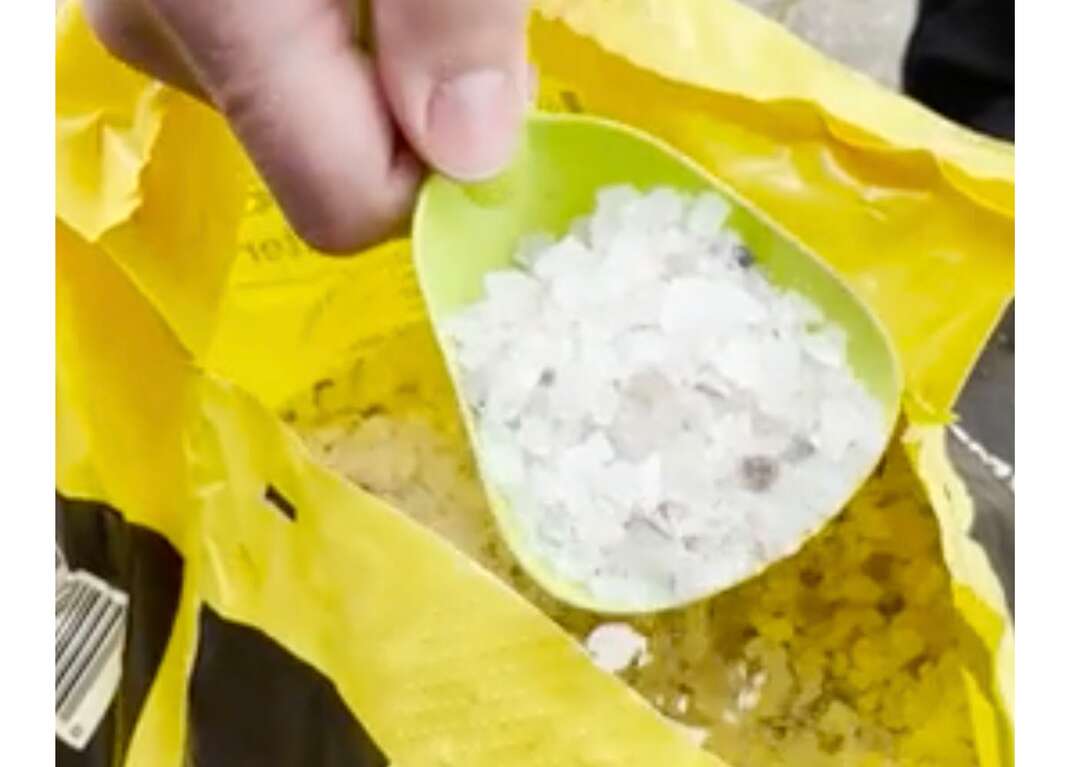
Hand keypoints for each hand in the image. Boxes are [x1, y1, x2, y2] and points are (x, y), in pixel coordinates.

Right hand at [84, 0, 529, 251]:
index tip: (499, 79)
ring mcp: (155, 15)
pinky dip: (340, 30)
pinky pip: (273, 62)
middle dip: (415, 107)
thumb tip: (470, 155)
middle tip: (445, 4)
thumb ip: (452, 17)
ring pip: (305, 112)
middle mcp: (160, 34)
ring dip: (384, 61)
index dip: (440, 171)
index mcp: (216, 14)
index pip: (345, 204)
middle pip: (329, 160)